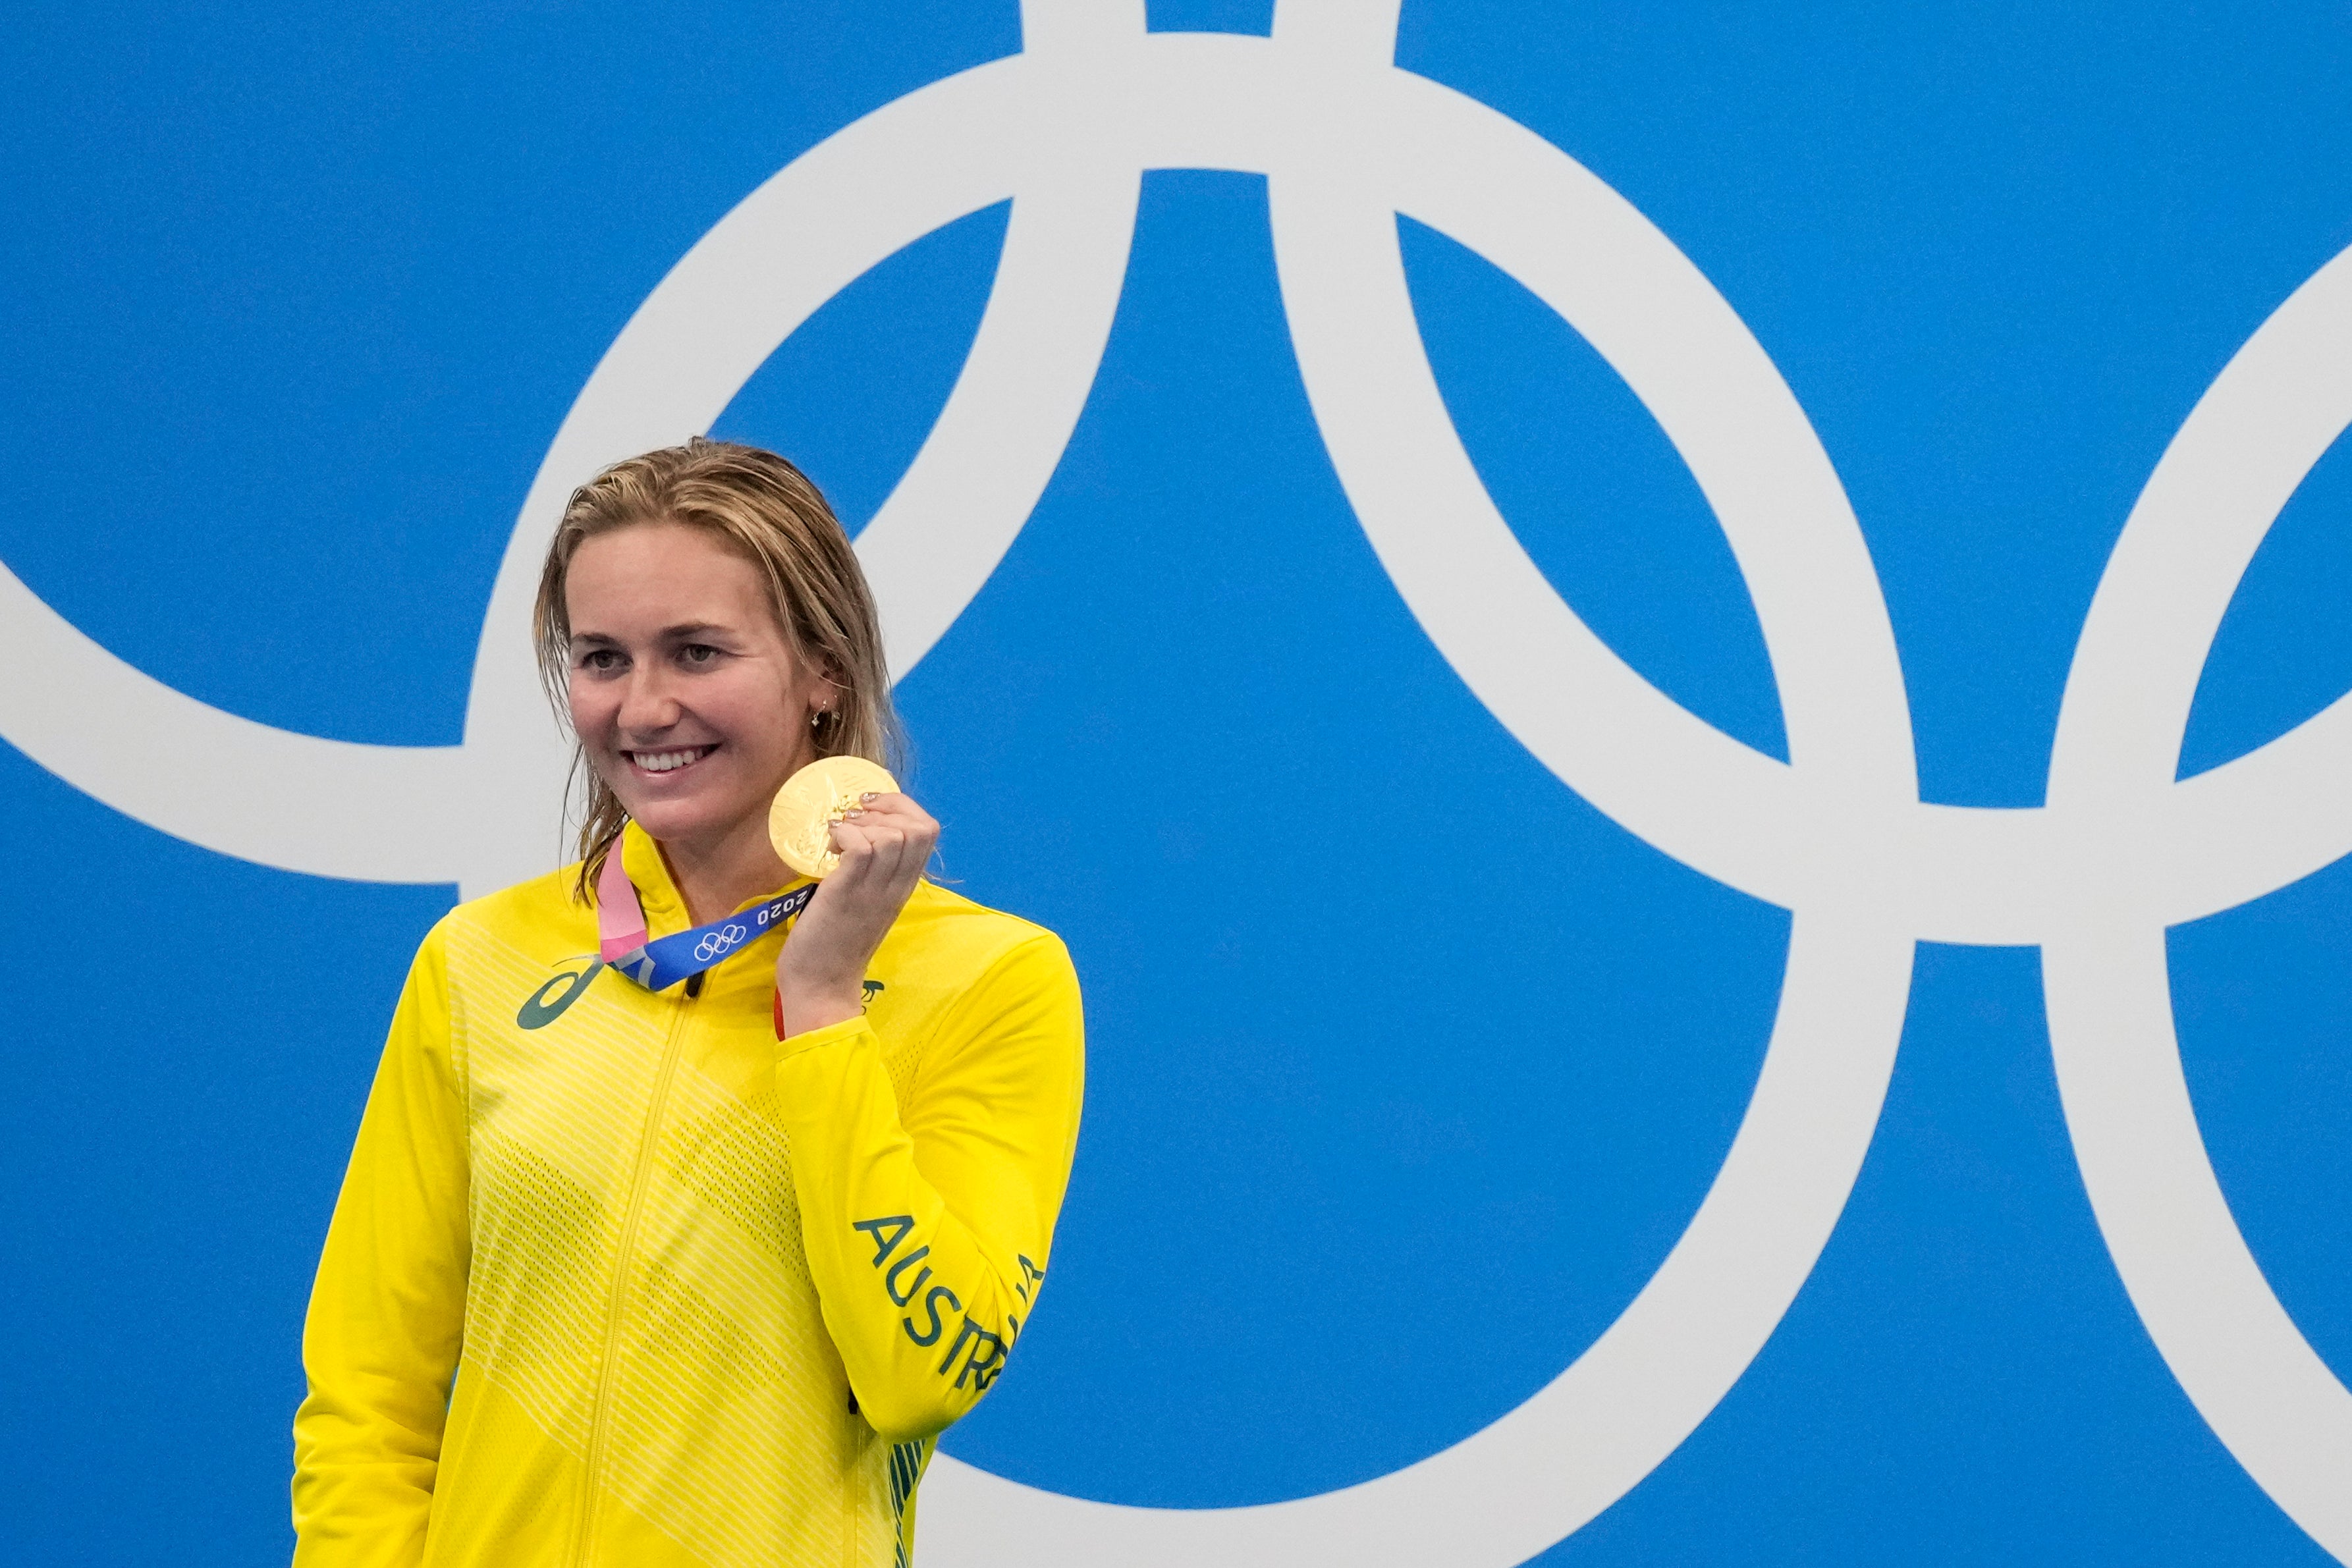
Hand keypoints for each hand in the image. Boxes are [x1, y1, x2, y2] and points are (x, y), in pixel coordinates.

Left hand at [774, 791, 938, 1036]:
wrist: (820, 986)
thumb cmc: (834, 945)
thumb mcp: (865, 903)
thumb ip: (871, 875)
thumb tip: (855, 839)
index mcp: (903, 886)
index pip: (928, 831)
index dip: (902, 808)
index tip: (869, 812)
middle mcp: (896, 886)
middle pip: (921, 826)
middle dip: (887, 808)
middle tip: (854, 821)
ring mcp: (874, 890)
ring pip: (894, 834)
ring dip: (863, 824)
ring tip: (838, 839)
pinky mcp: (847, 893)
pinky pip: (862, 847)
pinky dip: (844, 835)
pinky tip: (828, 848)